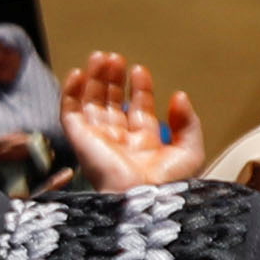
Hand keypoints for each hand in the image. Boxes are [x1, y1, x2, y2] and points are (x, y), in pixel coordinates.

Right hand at [60, 49, 204, 189]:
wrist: (143, 202)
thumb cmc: (168, 187)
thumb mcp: (190, 151)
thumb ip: (188, 123)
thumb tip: (178, 96)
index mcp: (143, 146)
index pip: (136, 109)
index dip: (139, 88)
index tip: (140, 70)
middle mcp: (118, 142)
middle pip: (111, 103)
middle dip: (112, 80)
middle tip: (115, 58)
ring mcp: (97, 141)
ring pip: (90, 104)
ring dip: (94, 80)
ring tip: (101, 58)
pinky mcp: (80, 141)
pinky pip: (69, 114)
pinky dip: (70, 93)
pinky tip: (78, 74)